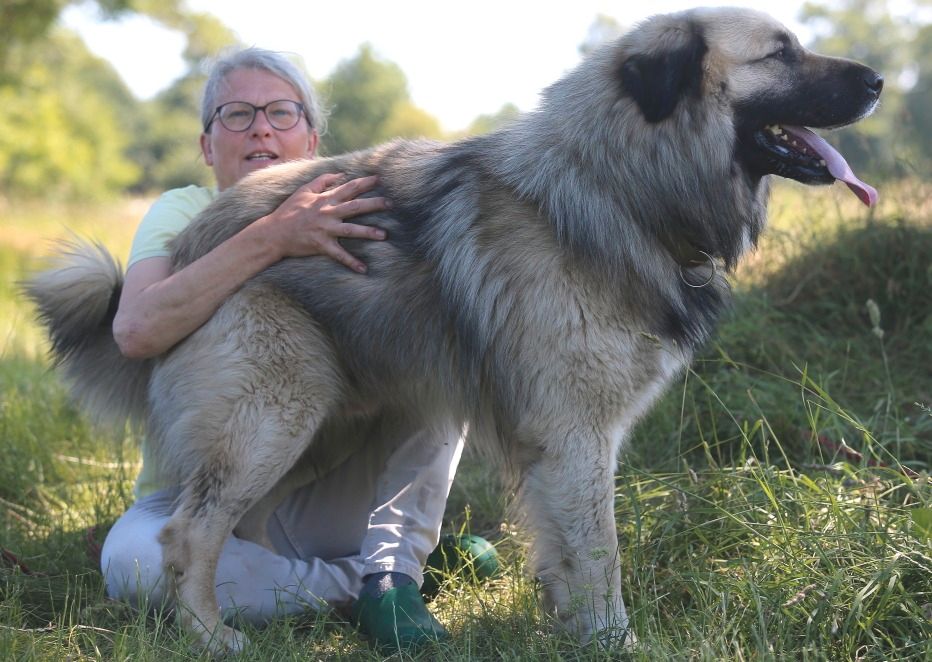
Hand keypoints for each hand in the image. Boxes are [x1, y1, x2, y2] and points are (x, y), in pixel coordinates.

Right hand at [263, 172, 389, 272]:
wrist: (273, 233)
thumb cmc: (288, 211)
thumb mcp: (303, 191)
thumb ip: (322, 181)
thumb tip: (339, 174)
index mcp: (324, 199)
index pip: (349, 188)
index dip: (365, 182)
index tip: (380, 179)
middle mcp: (327, 213)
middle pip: (355, 206)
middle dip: (374, 204)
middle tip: (391, 204)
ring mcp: (325, 229)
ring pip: (351, 230)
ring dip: (368, 232)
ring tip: (384, 235)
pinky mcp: (321, 245)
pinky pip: (339, 255)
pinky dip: (351, 262)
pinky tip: (364, 269)